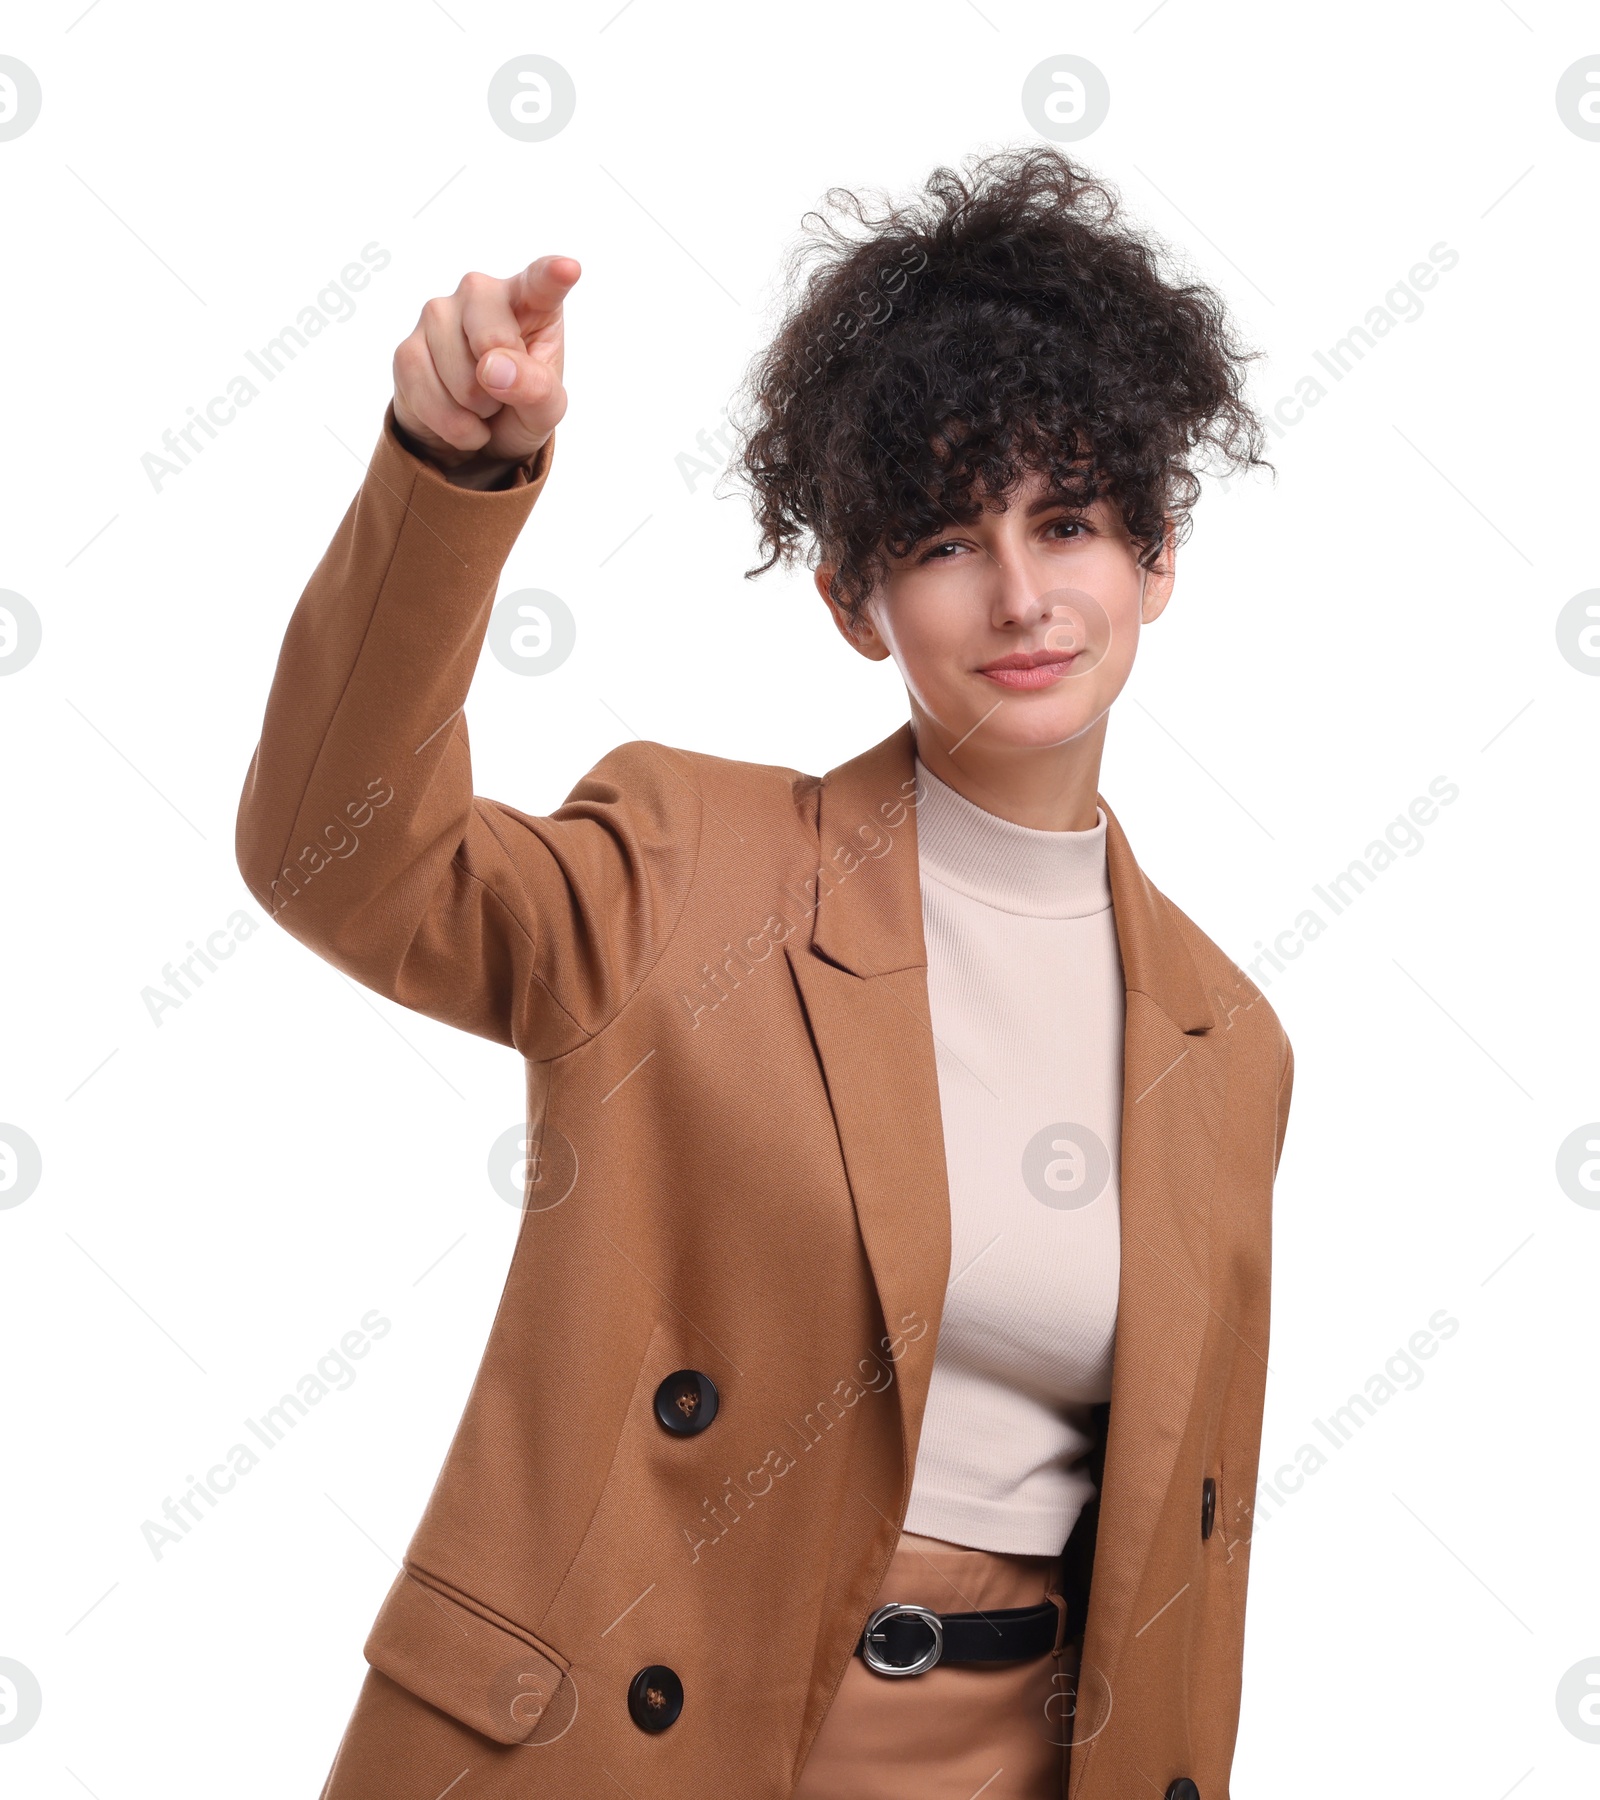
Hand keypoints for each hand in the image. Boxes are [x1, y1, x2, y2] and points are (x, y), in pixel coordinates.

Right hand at [392, 255, 578, 487]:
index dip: (551, 276)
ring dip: (476, 410)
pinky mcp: (407, 348)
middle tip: (504, 390)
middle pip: (492, 341)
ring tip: (480, 401)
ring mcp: (438, 313)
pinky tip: (459, 416)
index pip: (541, 283)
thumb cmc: (520, 405)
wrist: (475, 435)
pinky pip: (429, 397)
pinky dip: (451, 424)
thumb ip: (536, 389)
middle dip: (502, 387)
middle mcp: (480, 292)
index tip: (567, 269)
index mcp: (530, 300)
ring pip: (461, 378)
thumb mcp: (546, 409)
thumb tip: (494, 368)